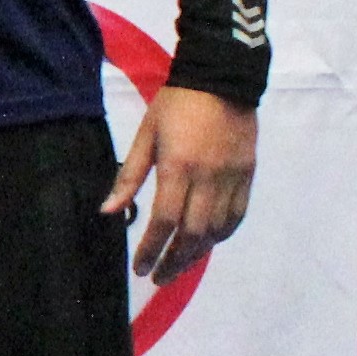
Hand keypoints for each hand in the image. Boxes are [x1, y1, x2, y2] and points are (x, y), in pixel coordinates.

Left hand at [106, 84, 257, 282]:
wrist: (222, 78)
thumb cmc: (175, 105)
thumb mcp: (145, 136)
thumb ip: (128, 176)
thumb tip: (108, 212)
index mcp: (178, 167)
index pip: (164, 221)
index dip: (150, 249)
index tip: (139, 267)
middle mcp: (208, 177)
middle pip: (194, 233)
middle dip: (174, 261)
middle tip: (158, 277)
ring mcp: (232, 177)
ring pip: (218, 229)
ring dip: (197, 253)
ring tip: (178, 266)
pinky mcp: (248, 174)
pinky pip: (237, 215)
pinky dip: (221, 234)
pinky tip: (206, 243)